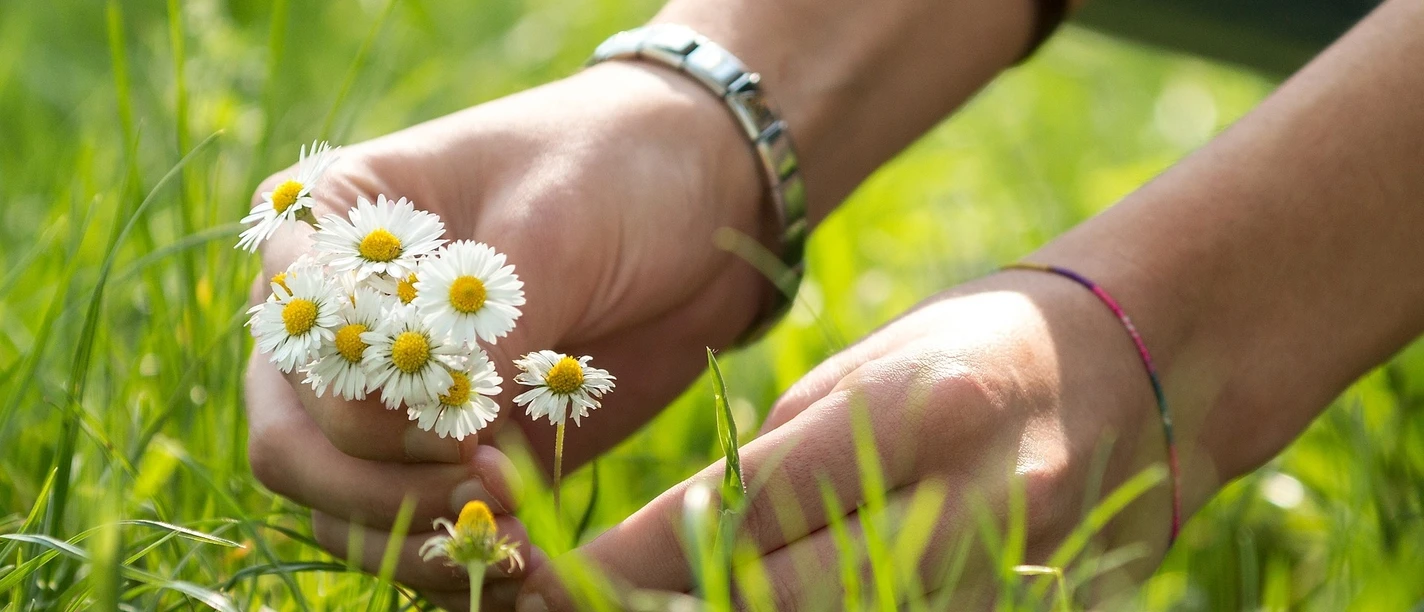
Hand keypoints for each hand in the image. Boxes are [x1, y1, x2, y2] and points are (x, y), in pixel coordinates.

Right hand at [243, 61, 774, 606]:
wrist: (707, 194)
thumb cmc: (617, 167)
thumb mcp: (554, 220)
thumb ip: (491, 323)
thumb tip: (444, 432)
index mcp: (334, 230)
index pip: (291, 342)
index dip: (358, 401)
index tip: (460, 423)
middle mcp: (344, 322)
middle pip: (296, 442)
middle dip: (380, 489)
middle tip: (484, 493)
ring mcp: (399, 396)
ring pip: (343, 507)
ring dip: (414, 540)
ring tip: (516, 544)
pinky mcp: (459, 449)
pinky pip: (420, 529)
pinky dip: (460, 560)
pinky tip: (527, 569)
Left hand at [519, 271, 1190, 608]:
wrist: (1136, 376)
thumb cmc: (978, 349)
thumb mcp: (865, 376)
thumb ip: (774, 464)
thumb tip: (661, 547)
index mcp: (926, 413)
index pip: (748, 510)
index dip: (636, 560)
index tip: (548, 585)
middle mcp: (972, 507)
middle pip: (783, 601)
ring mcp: (1007, 577)